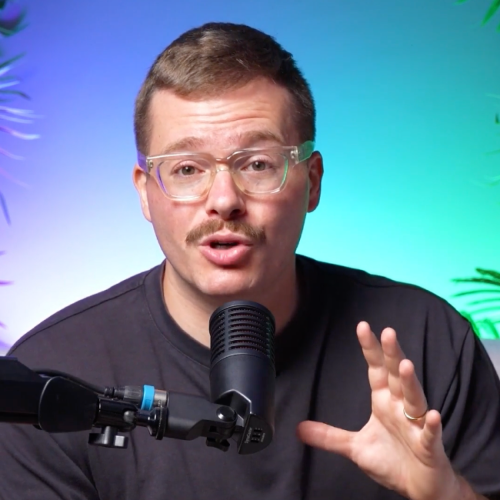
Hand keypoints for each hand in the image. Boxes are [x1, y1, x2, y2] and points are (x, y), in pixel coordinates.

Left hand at [296, 321, 468, 499]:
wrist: (419, 487)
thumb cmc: (392, 461)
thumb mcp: (354, 447)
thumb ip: (329, 436)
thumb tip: (299, 428)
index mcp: (384, 402)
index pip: (376, 370)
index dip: (370, 349)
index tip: (363, 327)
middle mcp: (400, 407)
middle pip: (396, 376)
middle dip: (391, 354)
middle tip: (388, 332)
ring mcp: (415, 425)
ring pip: (414, 398)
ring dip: (410, 382)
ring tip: (405, 365)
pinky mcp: (428, 446)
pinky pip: (429, 434)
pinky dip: (431, 425)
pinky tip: (431, 415)